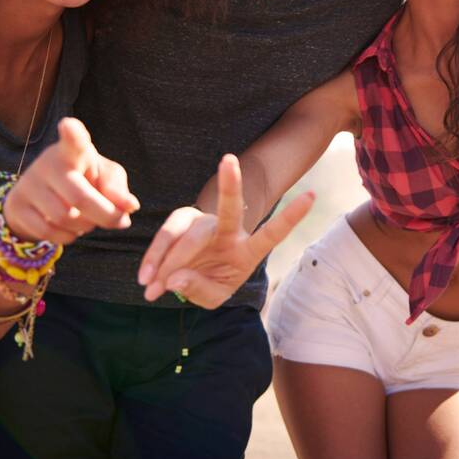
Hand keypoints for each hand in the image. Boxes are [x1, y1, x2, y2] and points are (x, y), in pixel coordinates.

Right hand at [3, 118, 138, 244]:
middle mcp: (48, 163)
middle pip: (80, 198)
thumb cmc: (84, 179)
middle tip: (121, 221)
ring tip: (88, 219)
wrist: (41, 196)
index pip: (73, 142)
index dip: (72, 134)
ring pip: (65, 218)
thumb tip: (130, 207)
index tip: (69, 125)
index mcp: (72, 150)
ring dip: (86, 227)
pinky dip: (67, 236)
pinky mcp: (16, 206)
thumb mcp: (105, 177)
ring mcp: (29, 184)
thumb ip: (118, 189)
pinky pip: (48, 231)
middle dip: (107, 216)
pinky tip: (70, 228)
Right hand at [137, 154, 313, 308]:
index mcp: (248, 249)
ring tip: (151, 287)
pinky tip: (146, 277)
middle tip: (229, 161)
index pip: (273, 233)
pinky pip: (166, 236)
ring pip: (188, 234)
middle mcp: (229, 230)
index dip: (292, 217)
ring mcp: (204, 222)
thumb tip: (175, 277)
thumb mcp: (214, 297)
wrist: (194, 272)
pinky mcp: (182, 220)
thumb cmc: (214, 281)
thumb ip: (198, 289)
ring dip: (167, 260)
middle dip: (231, 184)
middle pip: (230, 209)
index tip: (312, 195)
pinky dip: (154, 257)